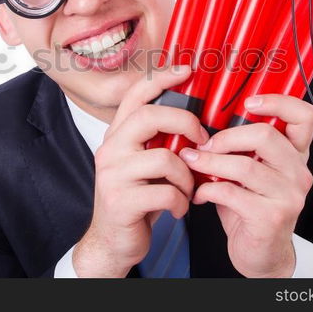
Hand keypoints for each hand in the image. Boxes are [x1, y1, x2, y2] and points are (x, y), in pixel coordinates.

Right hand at [72, 65, 207, 276]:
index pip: (135, 95)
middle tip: (202, 139)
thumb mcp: (143, 165)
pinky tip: (178, 208)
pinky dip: (181, 202)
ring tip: (187, 190)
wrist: (112, 242)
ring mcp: (113, 175)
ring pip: (164, 158)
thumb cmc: (136, 200)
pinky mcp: (121, 201)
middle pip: (149, 116)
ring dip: (187, 176)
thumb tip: (195, 120)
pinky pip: (166, 192)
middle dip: (185, 123)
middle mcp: (110, 149)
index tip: (186, 71)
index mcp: (117, 136)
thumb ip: (158, 142)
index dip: (160, 78)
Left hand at [178, 94, 312, 277]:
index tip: (249, 101)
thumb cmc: (251, 208)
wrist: (261, 255)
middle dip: (226, 137)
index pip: (303, 116)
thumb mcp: (250, 173)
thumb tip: (202, 123)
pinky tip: (199, 194)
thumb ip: (239, 148)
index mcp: (295, 154)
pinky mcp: (271, 217)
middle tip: (205, 145)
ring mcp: (288, 196)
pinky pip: (230, 193)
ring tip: (192, 164)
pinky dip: (207, 190)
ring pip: (244, 166)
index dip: (278, 102)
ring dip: (209, 163)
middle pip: (265, 136)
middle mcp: (298, 172)